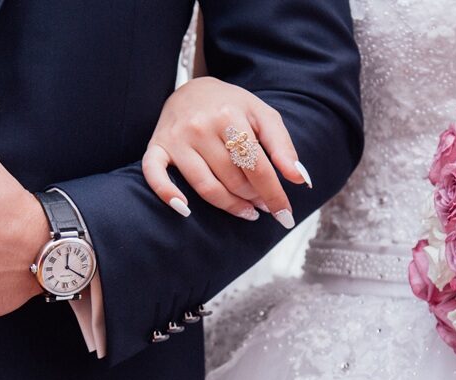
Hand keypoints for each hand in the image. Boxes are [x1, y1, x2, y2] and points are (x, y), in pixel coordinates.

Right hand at [142, 77, 310, 227]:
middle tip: (263, 204)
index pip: (257, 166)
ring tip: (246, 210)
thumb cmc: (232, 106)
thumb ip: (283, 146)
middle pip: (233, 179)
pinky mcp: (156, 147)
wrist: (192, 89)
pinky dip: (167, 194)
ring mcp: (176, 138)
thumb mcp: (263, 115)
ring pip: (205, 186)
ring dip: (230, 205)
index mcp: (229, 115)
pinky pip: (155, 175)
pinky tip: (185, 211)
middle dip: (254, 198)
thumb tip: (300, 179)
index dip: (274, 194)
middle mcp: (200, 126)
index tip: (285, 214)